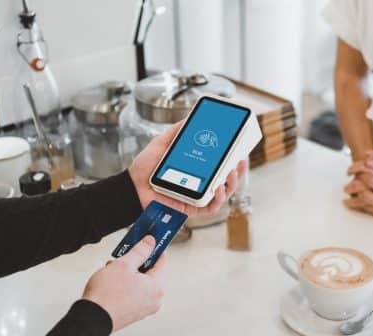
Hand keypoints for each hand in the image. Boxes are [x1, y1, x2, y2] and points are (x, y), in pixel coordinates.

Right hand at [82, 236, 166, 331]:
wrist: (92, 318)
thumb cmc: (106, 296)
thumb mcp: (124, 264)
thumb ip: (139, 251)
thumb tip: (150, 242)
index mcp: (157, 287)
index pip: (162, 261)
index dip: (154, 249)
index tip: (148, 241)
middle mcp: (154, 300)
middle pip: (151, 272)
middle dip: (137, 262)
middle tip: (125, 255)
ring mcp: (144, 308)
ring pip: (140, 283)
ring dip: (129, 273)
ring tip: (114, 269)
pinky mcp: (133, 313)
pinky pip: (134, 293)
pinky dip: (126, 285)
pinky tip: (112, 281)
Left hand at [128, 121, 247, 215]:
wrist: (131, 187)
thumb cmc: (145, 169)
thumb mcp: (162, 144)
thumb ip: (176, 131)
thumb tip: (191, 117)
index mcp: (196, 169)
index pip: (219, 164)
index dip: (232, 158)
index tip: (239, 148)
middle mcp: (200, 183)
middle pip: (226, 178)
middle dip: (238, 169)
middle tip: (240, 158)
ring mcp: (197, 196)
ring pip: (223, 193)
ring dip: (232, 182)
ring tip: (231, 171)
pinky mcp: (193, 208)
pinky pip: (211, 207)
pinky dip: (218, 198)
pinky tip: (218, 188)